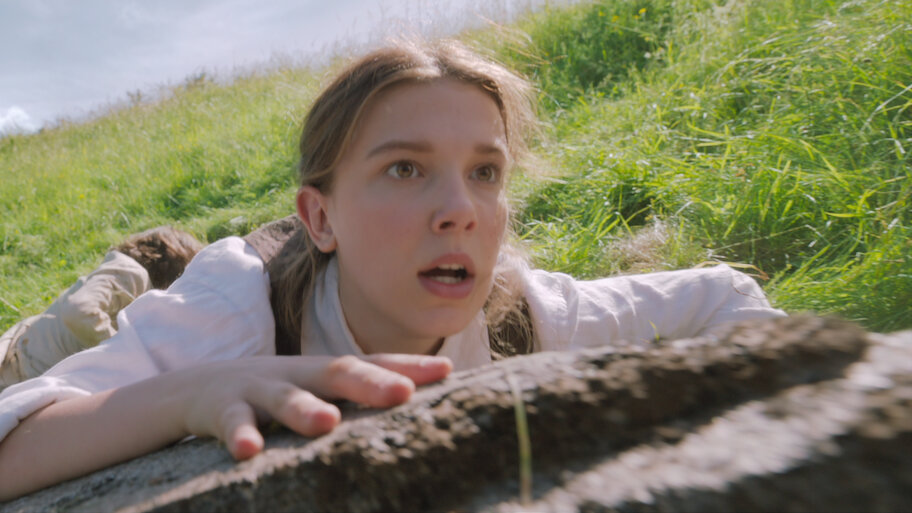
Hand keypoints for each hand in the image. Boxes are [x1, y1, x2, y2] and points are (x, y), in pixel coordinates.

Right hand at [180, 354, 451, 459]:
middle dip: (372, 382)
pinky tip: (248, 452)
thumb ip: (356, 398)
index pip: (372, 363)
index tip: (447, 372)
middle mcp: (298, 374)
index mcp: (326, 372)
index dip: (408, 367)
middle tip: (402, 394)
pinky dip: (241, 435)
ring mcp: (260, 388)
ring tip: (328, 422)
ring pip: (286, 398)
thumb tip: (414, 407)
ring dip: (306, 409)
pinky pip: (232, 423)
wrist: (197, 387)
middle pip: (338, 372)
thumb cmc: (275, 395)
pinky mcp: (223, 409)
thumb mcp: (315, 392)